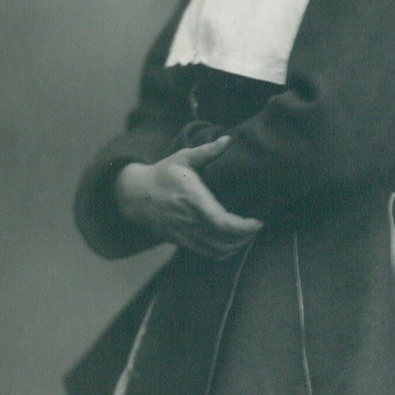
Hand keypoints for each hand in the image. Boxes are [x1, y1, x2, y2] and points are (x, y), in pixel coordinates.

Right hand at [114, 136, 262, 259]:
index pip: (221, 222)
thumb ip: (207, 151)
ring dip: (238, 245)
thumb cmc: (163, 174)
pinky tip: (235, 242)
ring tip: (249, 233)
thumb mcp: (183, 158)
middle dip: (246, 236)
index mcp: (192, 199)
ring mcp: (185, 235)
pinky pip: (209, 254)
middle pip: (224, 239)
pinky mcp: (183, 242)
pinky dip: (226, 252)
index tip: (258, 221)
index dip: (243, 227)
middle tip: (258, 225)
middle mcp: (189, 221)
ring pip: (218, 250)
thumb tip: (228, 139)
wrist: (136, 196)